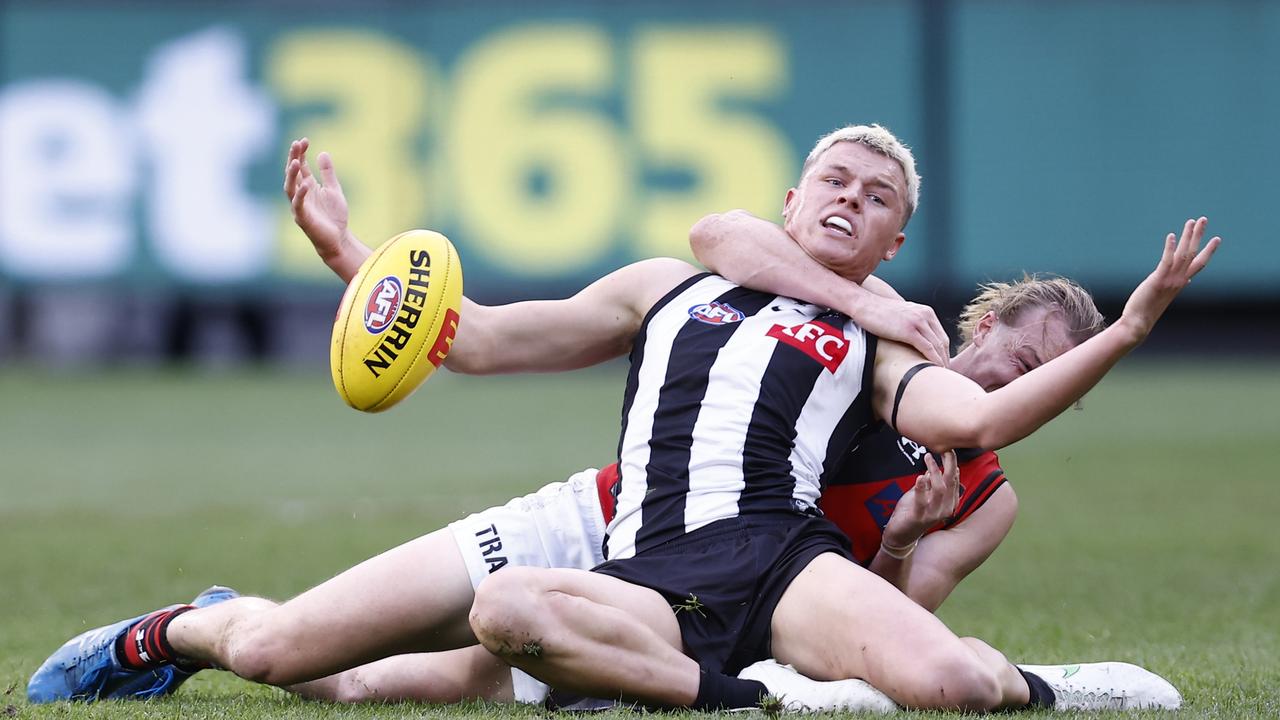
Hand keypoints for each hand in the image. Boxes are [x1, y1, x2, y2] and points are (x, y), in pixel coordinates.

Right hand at [283, 137, 353, 263]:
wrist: (338, 239)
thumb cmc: (334, 216)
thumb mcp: (333, 190)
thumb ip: (328, 173)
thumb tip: (323, 153)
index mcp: (307, 186)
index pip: (300, 166)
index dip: (300, 153)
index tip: (304, 140)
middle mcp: (300, 194)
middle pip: (292, 173)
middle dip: (293, 158)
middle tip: (296, 144)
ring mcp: (299, 206)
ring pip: (290, 187)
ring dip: (292, 174)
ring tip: (296, 161)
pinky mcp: (303, 218)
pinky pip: (298, 204)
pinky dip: (301, 194)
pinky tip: (306, 184)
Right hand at [853, 293, 949, 367]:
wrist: (863, 304)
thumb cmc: (877, 312)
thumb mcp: (901, 315)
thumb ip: (910, 323)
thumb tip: (911, 339)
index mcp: (925, 312)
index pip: (941, 335)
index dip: (944, 352)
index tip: (943, 365)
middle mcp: (926, 315)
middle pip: (943, 341)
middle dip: (946, 359)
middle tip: (946, 374)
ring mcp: (918, 322)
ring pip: (937, 346)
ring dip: (942, 362)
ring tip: (942, 375)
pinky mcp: (909, 330)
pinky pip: (927, 348)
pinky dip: (933, 360)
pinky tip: (933, 369)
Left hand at [881, 450, 959, 549]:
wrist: (900, 536)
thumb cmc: (912, 513)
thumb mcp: (922, 495)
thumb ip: (929, 484)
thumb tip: (934, 468)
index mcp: (948, 502)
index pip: (954, 480)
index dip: (952, 464)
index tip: (948, 449)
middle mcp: (945, 508)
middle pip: (950, 482)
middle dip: (949, 464)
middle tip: (944, 449)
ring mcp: (933, 514)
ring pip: (939, 489)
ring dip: (934, 471)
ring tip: (928, 458)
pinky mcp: (919, 517)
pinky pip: (922, 501)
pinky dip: (921, 488)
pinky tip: (920, 477)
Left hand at [1118, 217, 1220, 341]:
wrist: (1138, 324)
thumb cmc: (1148, 309)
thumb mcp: (1165, 295)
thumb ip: (1177, 284)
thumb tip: (1187, 280)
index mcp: (1181, 282)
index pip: (1199, 264)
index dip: (1208, 251)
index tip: (1217, 238)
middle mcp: (1179, 280)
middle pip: (1193, 254)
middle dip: (1198, 236)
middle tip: (1203, 219)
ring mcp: (1169, 280)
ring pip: (1183, 254)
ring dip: (1187, 236)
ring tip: (1191, 221)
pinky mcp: (1157, 281)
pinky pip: (1166, 261)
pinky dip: (1170, 248)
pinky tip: (1171, 236)